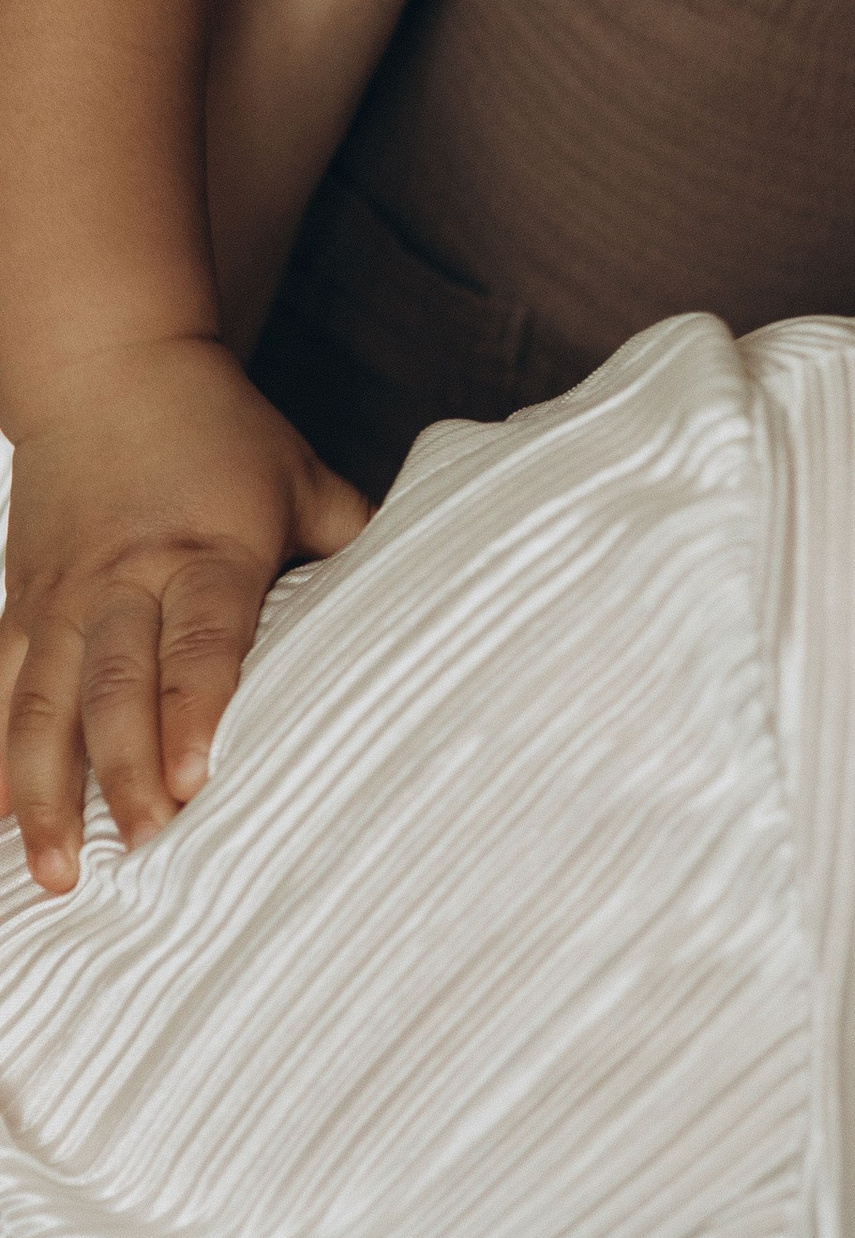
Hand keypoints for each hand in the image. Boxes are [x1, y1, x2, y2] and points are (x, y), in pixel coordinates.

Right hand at [0, 339, 367, 887]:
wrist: (107, 364)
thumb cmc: (222, 431)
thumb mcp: (301, 475)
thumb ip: (353, 545)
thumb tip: (430, 608)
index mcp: (209, 547)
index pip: (204, 638)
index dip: (197, 709)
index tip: (197, 782)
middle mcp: (128, 575)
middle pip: (117, 682)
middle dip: (124, 772)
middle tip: (139, 851)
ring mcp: (63, 593)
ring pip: (41, 701)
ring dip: (45, 791)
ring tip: (56, 873)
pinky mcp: (18, 601)